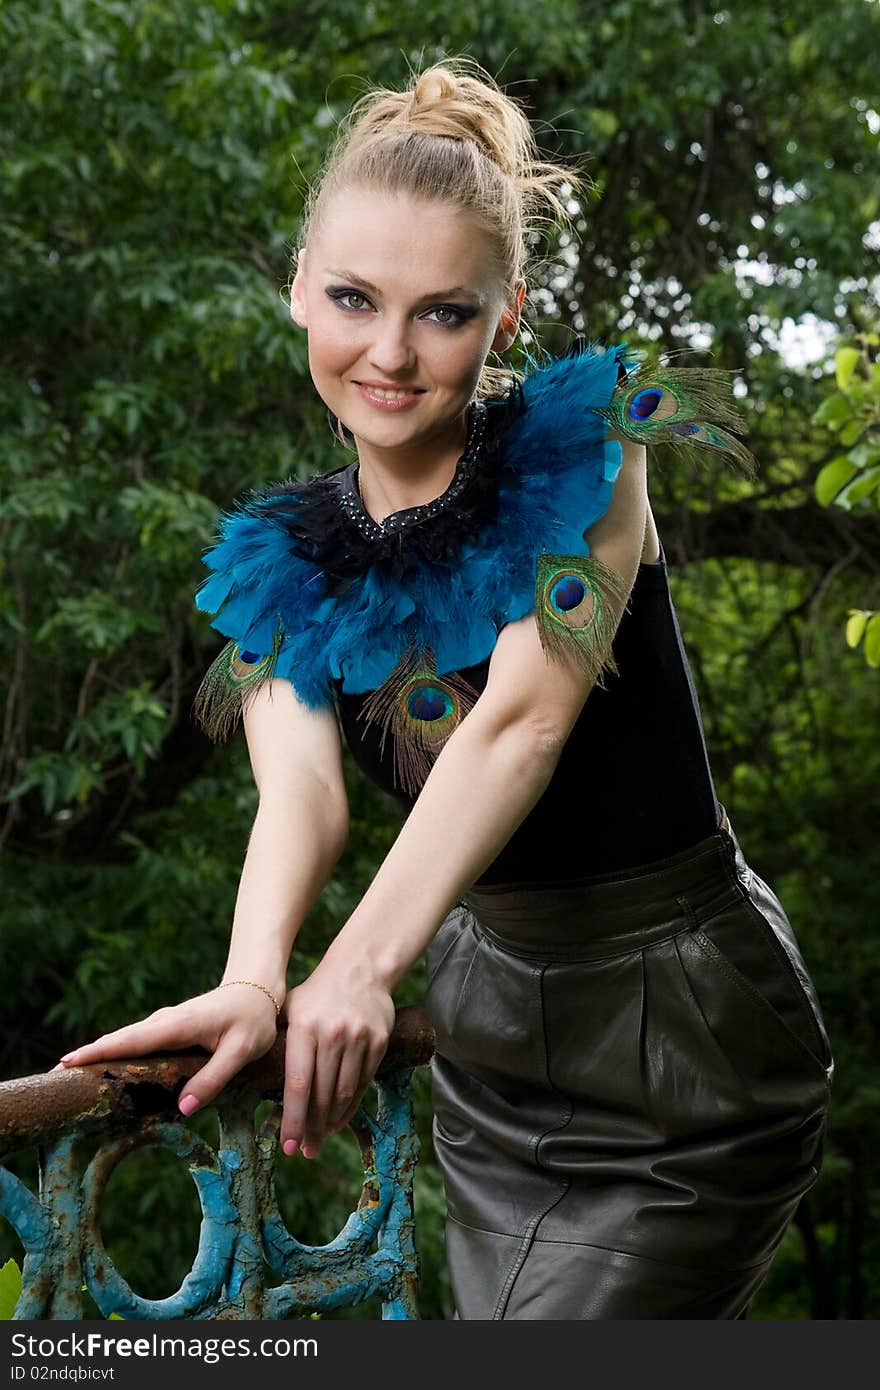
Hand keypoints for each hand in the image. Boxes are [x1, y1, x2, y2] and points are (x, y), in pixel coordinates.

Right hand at [52, 985, 280, 1114]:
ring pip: (124, 1041)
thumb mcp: (241, 1051)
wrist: (257, 988)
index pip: (131, 1041)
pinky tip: (102, 1069)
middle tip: (52, 1074)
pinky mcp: (166, 1029)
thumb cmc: (252, 1019)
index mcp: (177, 1025)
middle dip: (85, 1056)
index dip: (99, 1051)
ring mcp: (163, 1024)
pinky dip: (114, 1052)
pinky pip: (135, 1043)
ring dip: (97, 1054)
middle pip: (118, 1040)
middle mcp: (164, 1021)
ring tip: (68, 1075)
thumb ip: (214, 1078)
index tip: (67, 1062)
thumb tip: (182, 1109)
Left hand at [280, 948, 394, 1159]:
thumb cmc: (316, 992)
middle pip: (322, 1095)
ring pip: (344, 1092)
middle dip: (312, 1129)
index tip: (287, 1146)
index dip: (293, 1119)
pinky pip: (364, 1082)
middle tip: (304, 1151)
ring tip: (320, 1139)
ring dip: (331, 1122)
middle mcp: (333, 1034)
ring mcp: (359, 1038)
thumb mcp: (290, 1007)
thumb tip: (243, 1072)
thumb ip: (275, 1040)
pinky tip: (339, 1119)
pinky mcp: (378, 1042)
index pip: (298, 1084)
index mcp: (305, 1027)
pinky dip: (351, 1105)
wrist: (361, 968)